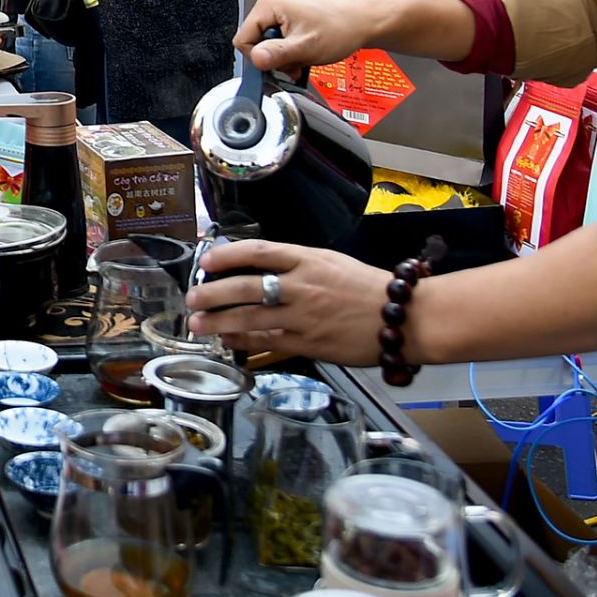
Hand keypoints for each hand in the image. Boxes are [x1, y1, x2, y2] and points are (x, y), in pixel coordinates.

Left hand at [185, 240, 387, 364]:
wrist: (404, 318)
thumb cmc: (369, 288)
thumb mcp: (333, 262)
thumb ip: (297, 264)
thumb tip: (260, 267)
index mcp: (309, 260)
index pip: (259, 252)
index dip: (228, 255)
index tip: (207, 260)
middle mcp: (303, 286)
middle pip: (247, 287)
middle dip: (213, 293)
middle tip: (192, 298)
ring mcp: (304, 317)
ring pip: (251, 318)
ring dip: (220, 321)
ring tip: (198, 323)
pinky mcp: (309, 344)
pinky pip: (268, 341)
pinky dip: (245, 340)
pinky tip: (229, 340)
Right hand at [234, 0, 378, 75]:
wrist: (364, 22)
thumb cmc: (341, 27)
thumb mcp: (306, 46)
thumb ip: (277, 54)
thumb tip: (255, 60)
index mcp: (269, 3)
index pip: (243, 39)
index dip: (260, 57)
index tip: (279, 63)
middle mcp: (271, 3)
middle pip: (256, 43)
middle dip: (275, 59)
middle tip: (296, 61)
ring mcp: (280, 10)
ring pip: (268, 45)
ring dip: (285, 58)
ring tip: (304, 56)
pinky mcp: (289, 18)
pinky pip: (279, 41)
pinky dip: (291, 52)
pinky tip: (305, 52)